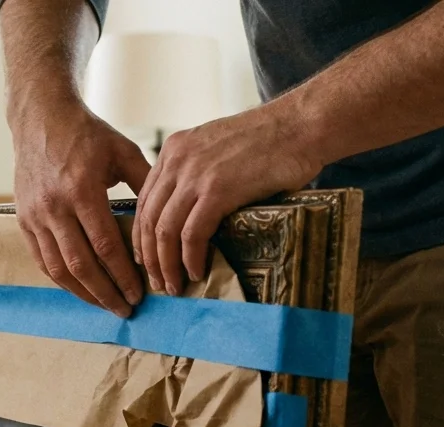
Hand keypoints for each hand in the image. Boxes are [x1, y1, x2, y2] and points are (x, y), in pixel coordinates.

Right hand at [10, 97, 150, 317]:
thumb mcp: (123, 151)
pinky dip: (61, 279)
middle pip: (81, 265)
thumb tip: (171, 216)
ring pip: (58, 269)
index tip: (139, 294)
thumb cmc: (87, 134)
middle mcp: (54, 207)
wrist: (41, 117)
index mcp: (82, 190)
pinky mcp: (23, 219)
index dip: (123, 275)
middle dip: (105, 293)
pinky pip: (41, 260)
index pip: (105, 246)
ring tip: (104, 305)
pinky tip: (79, 289)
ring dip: (82, 293)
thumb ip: (146, 184)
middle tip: (125, 310)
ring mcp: (35, 215)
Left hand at [133, 99, 322, 296]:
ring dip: (167, 265)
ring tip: (174, 286)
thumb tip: (193, 212)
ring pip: (165, 230)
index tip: (147, 259)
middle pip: (148, 218)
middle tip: (158, 282)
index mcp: (174, 149)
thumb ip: (199, 173)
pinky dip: (191, 259)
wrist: (301, 125)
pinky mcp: (217, 190)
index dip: (142, 235)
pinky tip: (197, 272)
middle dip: (150, 257)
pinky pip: (192, 234)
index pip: (145, 199)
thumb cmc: (271, 140)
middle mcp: (177, 159)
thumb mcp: (219, 149)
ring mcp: (195, 174)